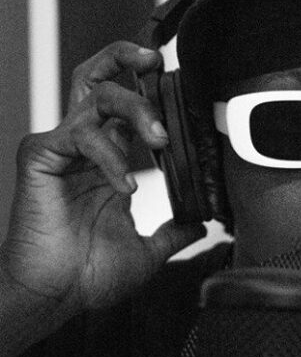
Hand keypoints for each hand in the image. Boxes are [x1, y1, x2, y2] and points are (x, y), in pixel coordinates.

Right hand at [0, 42, 204, 327]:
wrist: (55, 296)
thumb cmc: (88, 274)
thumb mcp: (148, 251)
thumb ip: (175, 231)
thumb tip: (203, 223)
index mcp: (106, 160)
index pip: (126, 107)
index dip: (150, 89)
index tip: (180, 87)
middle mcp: (84, 146)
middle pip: (100, 78)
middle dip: (129, 60)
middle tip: (159, 65)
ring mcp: (61, 148)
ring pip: (95, 95)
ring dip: (135, 108)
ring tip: (159, 139)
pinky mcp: (40, 156)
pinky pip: (79, 135)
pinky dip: (109, 156)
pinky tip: (124, 186)